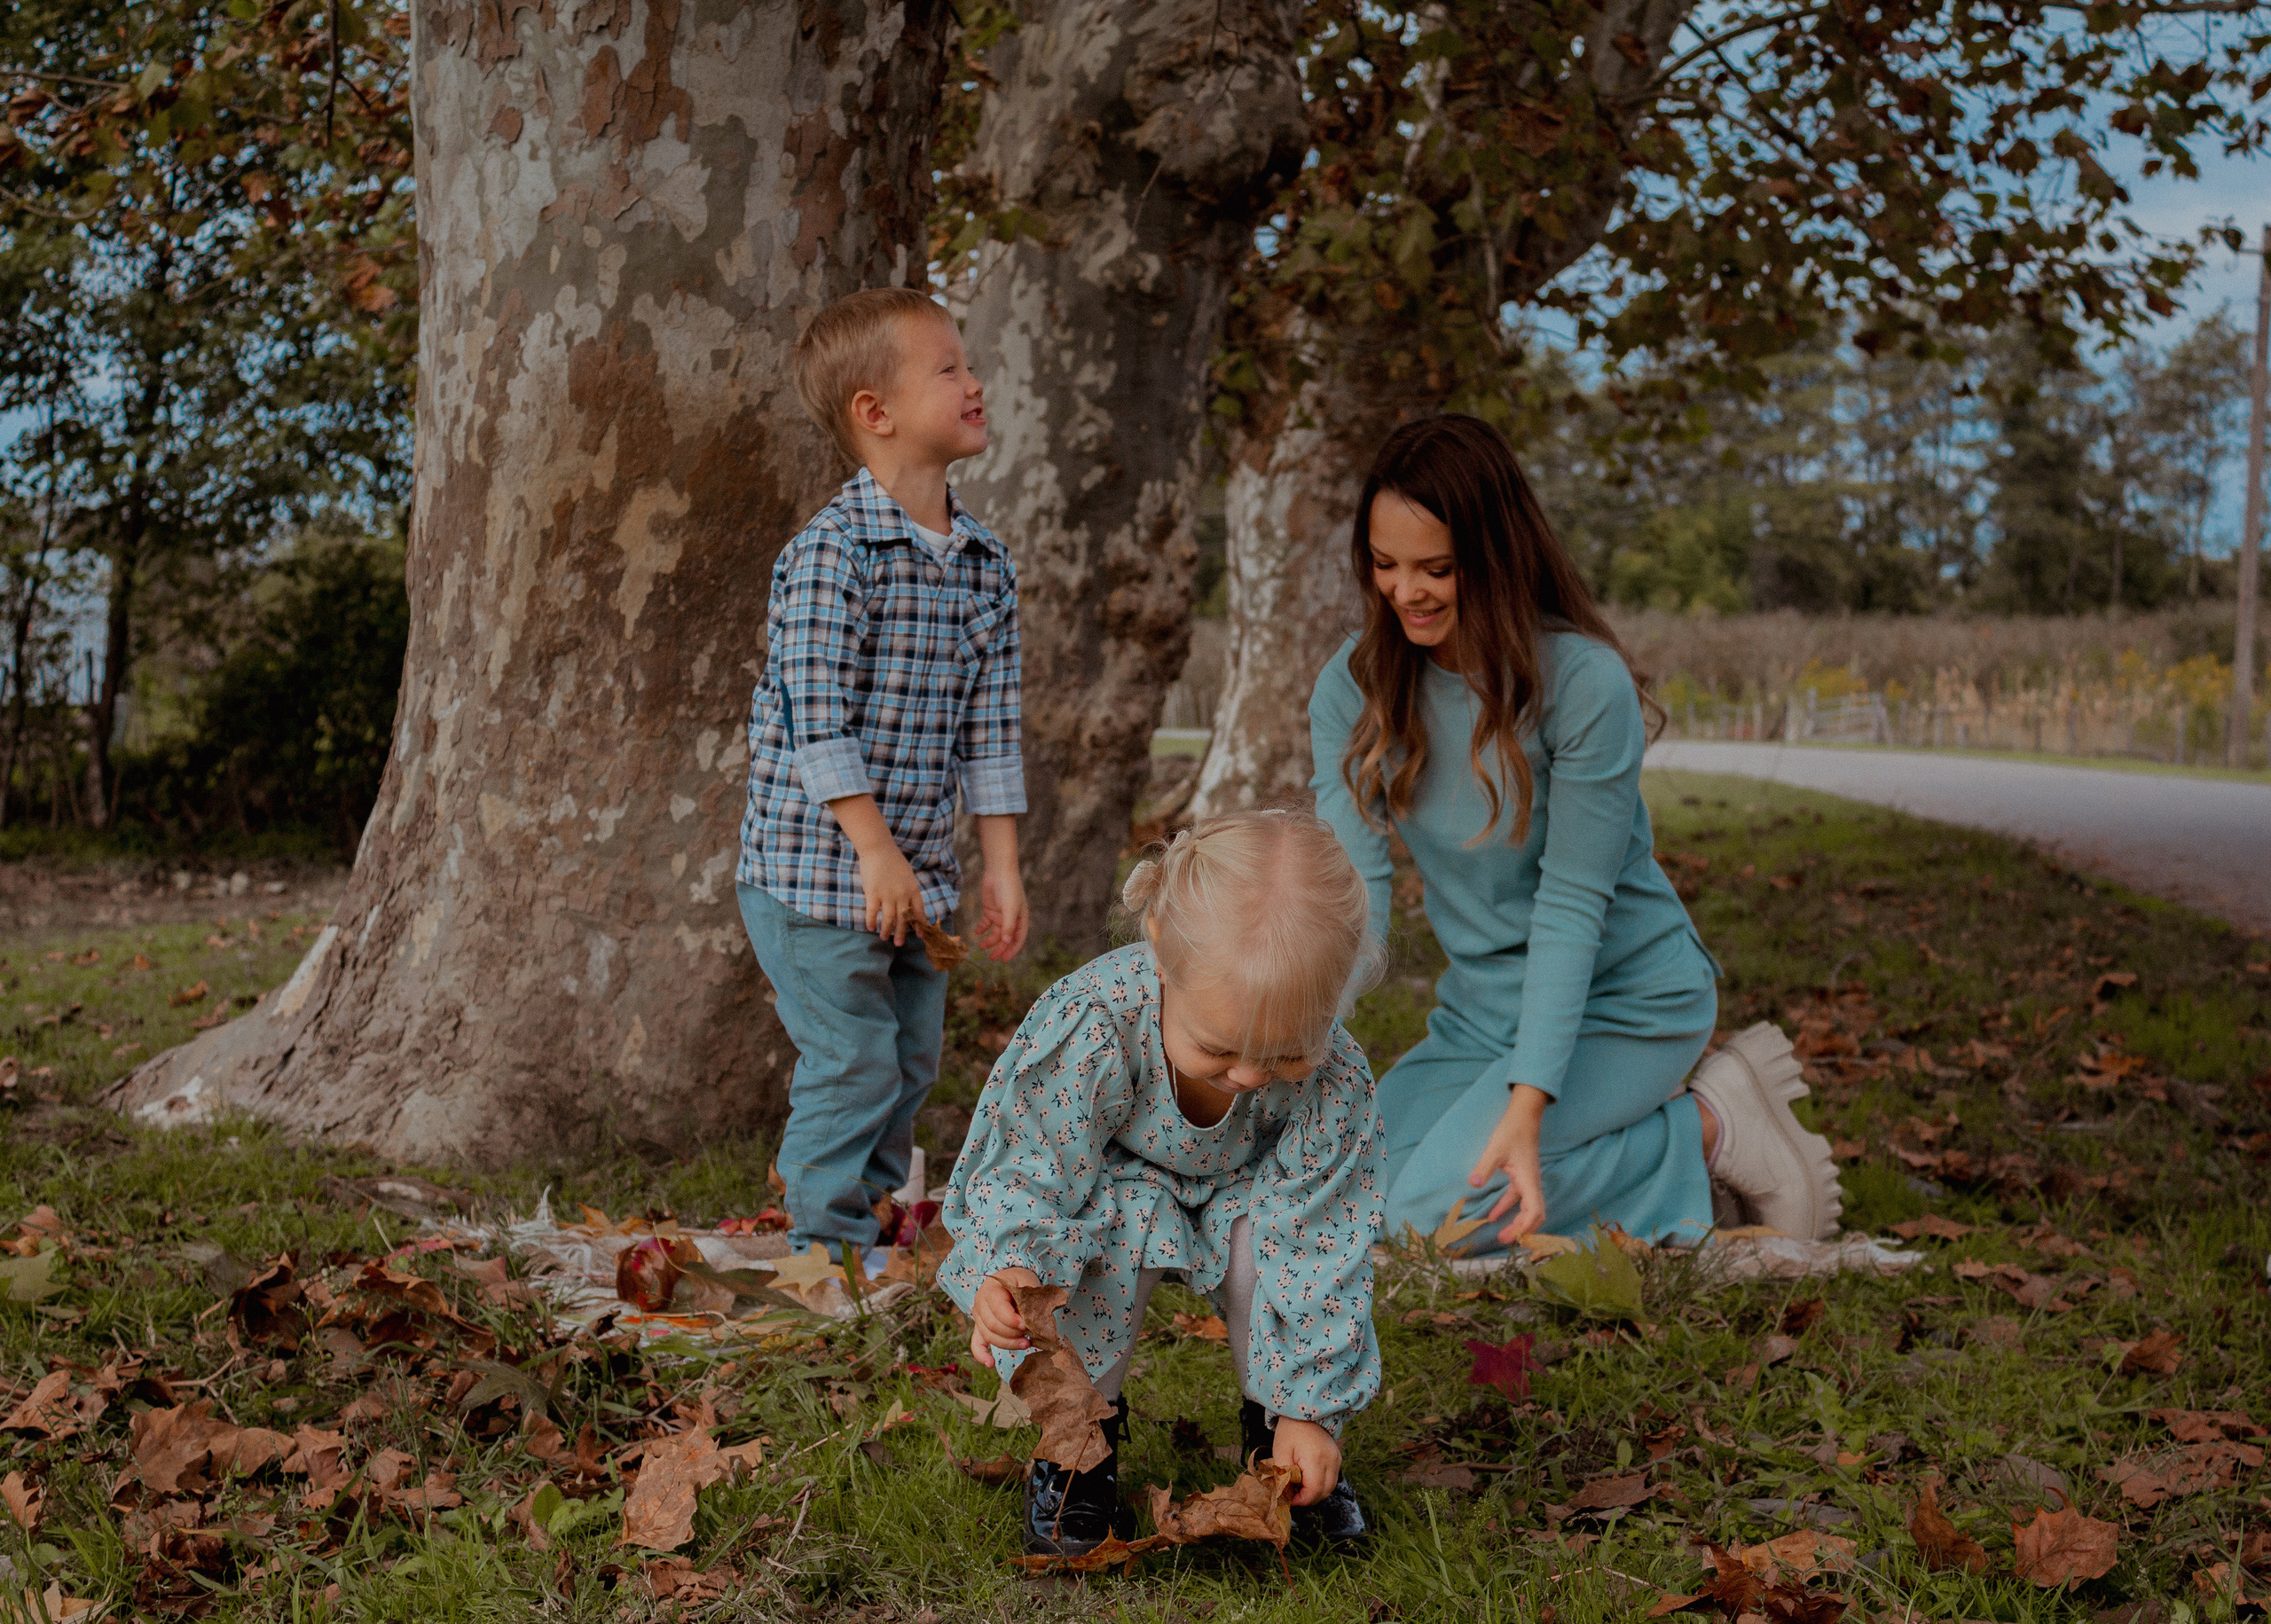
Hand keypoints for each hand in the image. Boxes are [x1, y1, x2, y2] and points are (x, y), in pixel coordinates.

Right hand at [856, 842, 924, 943]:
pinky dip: (872, 921)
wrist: (878, 848)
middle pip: (904, 918)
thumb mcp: (907, 875)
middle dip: (902, 933)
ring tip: (884, 938)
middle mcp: (902, 894)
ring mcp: (887, 895)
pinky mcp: (873, 893)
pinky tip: (870, 928)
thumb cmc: (893, 860)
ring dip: (887, 930)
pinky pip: (873, 912)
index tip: (920, 934)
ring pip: (889, 919)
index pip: (919, 911)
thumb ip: (908, 890)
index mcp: (913, 889)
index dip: (920, 924)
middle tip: (899, 944)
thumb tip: (908, 906)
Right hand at [967, 1265, 1041, 1367]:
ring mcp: (978, 1317)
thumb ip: (1030, 1298)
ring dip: (1008, 1344)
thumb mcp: (1027, 1282)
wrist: (1010, 1279)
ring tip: (1026, 1344)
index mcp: (991, 1289)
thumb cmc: (1020, 1281)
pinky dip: (982, 1355)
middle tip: (1029, 1335)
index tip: (1026, 1325)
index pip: (998, 1309)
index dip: (1012, 1320)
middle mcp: (980, 1303)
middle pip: (993, 1325)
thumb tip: (1034, 1321)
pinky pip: (976, 1344)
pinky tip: (990, 1364)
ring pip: (989, 1336)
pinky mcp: (980, 1328)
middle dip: (1013, 1334)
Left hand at [972, 815, 1026, 961]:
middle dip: (999, 948)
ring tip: (981, 946)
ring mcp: (1000, 914)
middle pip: (1005, 938)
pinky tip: (977, 933)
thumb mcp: (1010, 908)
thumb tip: (1006, 942)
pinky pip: (986, 923)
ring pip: (995, 932)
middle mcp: (1011, 918)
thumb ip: (1008, 925)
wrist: (999, 871)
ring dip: (989, 940)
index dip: (1012, 950)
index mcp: (1021, 919)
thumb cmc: (1009, 888)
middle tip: (991, 958)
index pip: (1018, 939)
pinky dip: (982, 929)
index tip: (1003, 959)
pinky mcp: (990, 909)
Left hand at [1270, 1417, 1341, 1506]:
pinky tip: (1308, 1479)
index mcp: (1316, 1459)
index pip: (1314, 1491)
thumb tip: (1286, 1494)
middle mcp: (1331, 1461)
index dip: (1302, 1500)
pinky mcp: (1337, 1458)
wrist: (1306, 1411)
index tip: (1290, 1499)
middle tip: (1293, 1495)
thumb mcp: (1281, 1452)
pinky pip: (1331, 1479)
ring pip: (1330, 1488)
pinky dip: (1321, 1484)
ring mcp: (1336, 1460)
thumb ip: (1284, 1476)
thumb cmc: (1290, 1430)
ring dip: (1315, 1492)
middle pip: (1324, 1492)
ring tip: (1299, 1488)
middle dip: (1308, 1499)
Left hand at [1468, 1084, 1549, 1244]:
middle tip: (1504, 1241)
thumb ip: (1484, 1167)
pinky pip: (1517, 1198)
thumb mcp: (1495, 1149)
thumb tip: (1473, 1184)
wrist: (1523, 1116)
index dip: (1527, 1226)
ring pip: (1527, 1208)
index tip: (1514, 1236)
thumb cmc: (1512, 1131)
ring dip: (1516, 1222)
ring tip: (1502, 1236)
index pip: (1534, 1211)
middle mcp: (1532, 1183)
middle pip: (1534, 1215)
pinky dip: (1507, 1208)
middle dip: (1522, 1230)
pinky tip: (1494, 1216)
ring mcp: (1527, 1181)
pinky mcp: (1521, 1176)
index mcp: (1529, 1180)